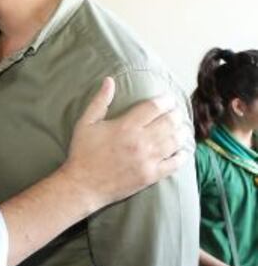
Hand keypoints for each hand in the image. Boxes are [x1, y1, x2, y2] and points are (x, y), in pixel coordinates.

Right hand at [61, 77, 190, 211]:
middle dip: (176, 114)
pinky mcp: (151, 176)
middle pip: (169, 122)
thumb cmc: (82, 152)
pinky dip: (182, 155)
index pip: (154, 107)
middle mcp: (140, 141)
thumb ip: (99, 101)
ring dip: (182, 132)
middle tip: (176, 112)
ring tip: (181, 127)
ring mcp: (148, 160)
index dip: (165, 100)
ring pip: (175, 141)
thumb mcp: (85, 123)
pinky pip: (174, 163)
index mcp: (125, 126)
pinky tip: (182, 150)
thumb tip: (109, 80)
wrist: (83, 185)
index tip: (167, 99)